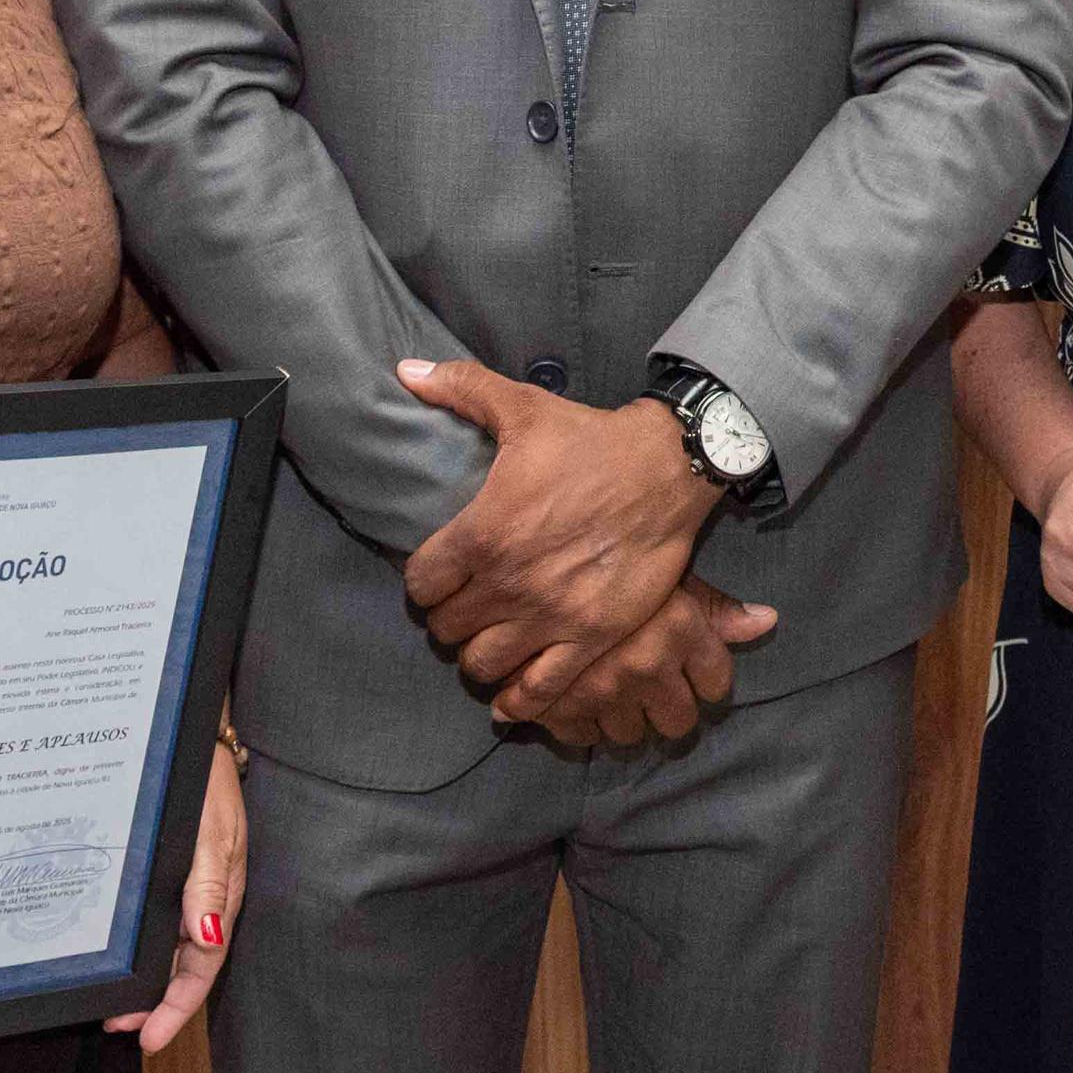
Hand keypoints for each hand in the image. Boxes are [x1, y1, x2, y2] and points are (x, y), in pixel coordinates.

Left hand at [108, 734, 243, 1052]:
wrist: (194, 737)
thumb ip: (208, 889)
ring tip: (111, 1000)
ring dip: (143, 977)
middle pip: (183, 967)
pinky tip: (118, 949)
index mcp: (220, 898)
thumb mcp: (213, 835)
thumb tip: (206, 942)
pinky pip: (158, 920)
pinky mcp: (172, 872)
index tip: (147, 1038)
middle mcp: (204, 900)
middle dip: (154, 1003)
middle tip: (116, 1024)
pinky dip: (139, 943)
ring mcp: (188, 888)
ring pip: (168, 948)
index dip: (176, 1008)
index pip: (200, 968)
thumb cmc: (207, 783)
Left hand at [399, 360, 715, 701]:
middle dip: (450, 622)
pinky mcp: (592, 637)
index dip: (424, 585)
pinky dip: (520, 700)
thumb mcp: (523, 408)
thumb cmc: (590, 439)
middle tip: (467, 609)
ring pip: (484, 665)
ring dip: (480, 658)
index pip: (421, 586)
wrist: (667, 468)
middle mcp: (509, 582)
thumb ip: (460, 391)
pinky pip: (540, 689)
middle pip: (448, 630)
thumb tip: (405, 372)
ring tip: (491, 643)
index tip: (439, 579)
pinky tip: (512, 696)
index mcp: (483, 532)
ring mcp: (550, 616)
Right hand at [521, 575, 779, 745]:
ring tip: (618, 693)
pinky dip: (584, 726)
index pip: (717, 684)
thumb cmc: (612, 561)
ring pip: (632, 735)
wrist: (527, 561)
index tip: (697, 674)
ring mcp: (601, 690)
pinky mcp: (557, 706)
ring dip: (628, 720)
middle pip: (679, 722)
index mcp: (679, 630)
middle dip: (672, 710)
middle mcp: (646, 666)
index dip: (709, 680)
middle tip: (658, 691)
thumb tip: (768, 621)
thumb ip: (714, 607)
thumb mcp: (665, 573)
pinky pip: (584, 738)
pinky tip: (582, 701)